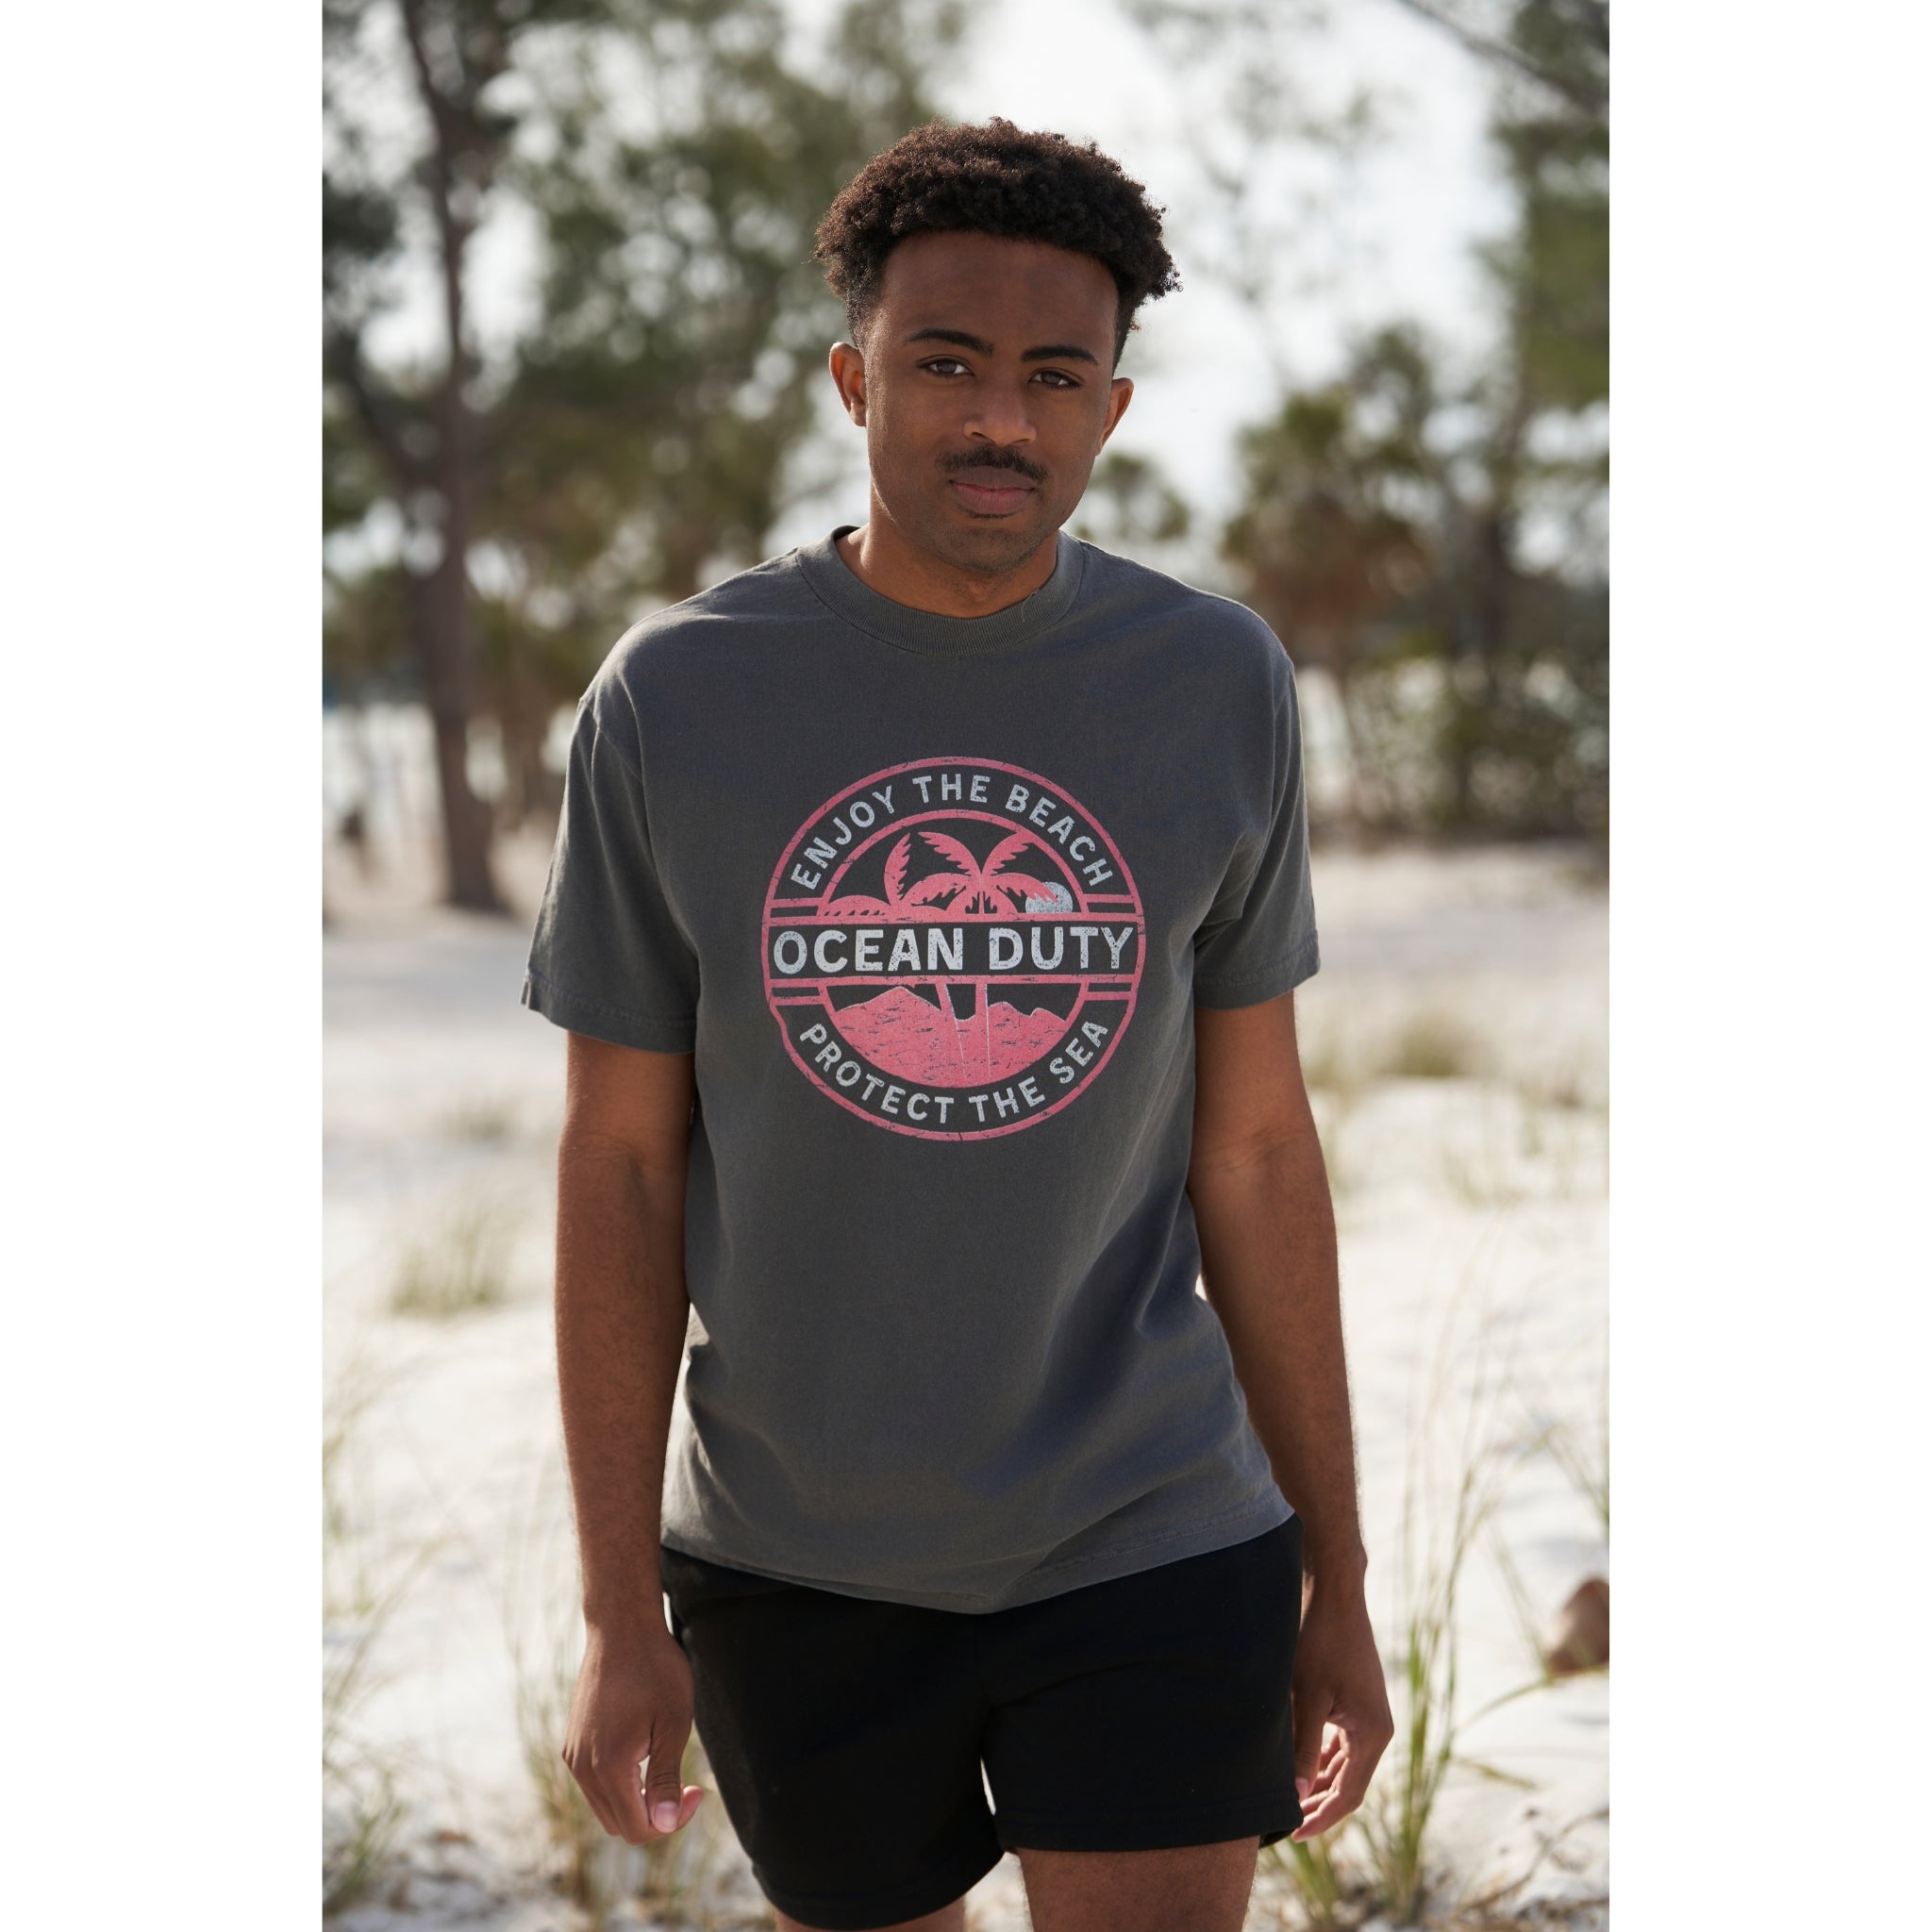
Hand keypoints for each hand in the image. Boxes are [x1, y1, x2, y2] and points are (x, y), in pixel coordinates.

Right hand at [561, 1619, 706, 1843]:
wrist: (620, 1627)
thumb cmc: (655, 1669)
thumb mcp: (674, 1723)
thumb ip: (666, 1778)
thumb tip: (663, 1825)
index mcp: (608, 1767)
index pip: (637, 1828)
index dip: (672, 1821)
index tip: (696, 1789)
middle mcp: (582, 1768)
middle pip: (620, 1824)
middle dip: (656, 1815)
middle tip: (686, 1783)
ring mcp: (573, 1756)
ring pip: (606, 1807)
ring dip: (638, 1801)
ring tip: (666, 1765)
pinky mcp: (572, 1743)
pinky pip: (596, 1784)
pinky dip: (621, 1784)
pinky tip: (645, 1752)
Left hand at [1289, 1571, 1393, 1840]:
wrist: (1332, 1594)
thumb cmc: (1319, 1641)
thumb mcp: (1307, 1696)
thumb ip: (1303, 1747)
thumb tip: (1296, 1796)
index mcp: (1373, 1734)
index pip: (1349, 1794)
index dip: (1321, 1817)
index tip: (1294, 1833)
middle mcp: (1376, 1729)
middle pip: (1348, 1783)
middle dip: (1318, 1804)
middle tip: (1285, 1823)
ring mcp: (1366, 1715)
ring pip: (1342, 1765)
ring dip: (1317, 1783)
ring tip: (1287, 1800)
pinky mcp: (1354, 1702)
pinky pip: (1339, 1743)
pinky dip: (1319, 1758)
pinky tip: (1296, 1766)